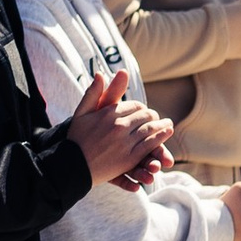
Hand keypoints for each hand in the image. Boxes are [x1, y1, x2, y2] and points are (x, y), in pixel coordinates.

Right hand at [66, 67, 168, 190]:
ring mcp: (125, 142)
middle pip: (144, 116)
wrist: (72, 166)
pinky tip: (167, 133)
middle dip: (153, 116)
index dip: (140, 108)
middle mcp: (118, 126)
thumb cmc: (76, 139)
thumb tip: (100, 73)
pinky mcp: (130, 158)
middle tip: (157, 118)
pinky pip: (150, 144)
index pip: (133, 105)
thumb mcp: (81, 113)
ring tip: (168, 124)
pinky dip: (161, 137)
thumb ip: (92, 93)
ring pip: (150, 129)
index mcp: (108, 113)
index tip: (143, 111)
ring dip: (162, 125)